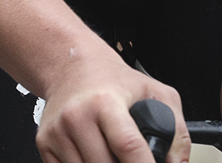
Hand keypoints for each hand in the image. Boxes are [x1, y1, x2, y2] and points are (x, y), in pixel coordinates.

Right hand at [35, 51, 188, 162]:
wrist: (70, 67)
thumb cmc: (111, 81)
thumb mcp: (154, 92)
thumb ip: (177, 130)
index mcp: (105, 102)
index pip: (128, 146)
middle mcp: (77, 117)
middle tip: (131, 160)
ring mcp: (57, 132)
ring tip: (112, 154)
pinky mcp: (44, 143)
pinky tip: (94, 156)